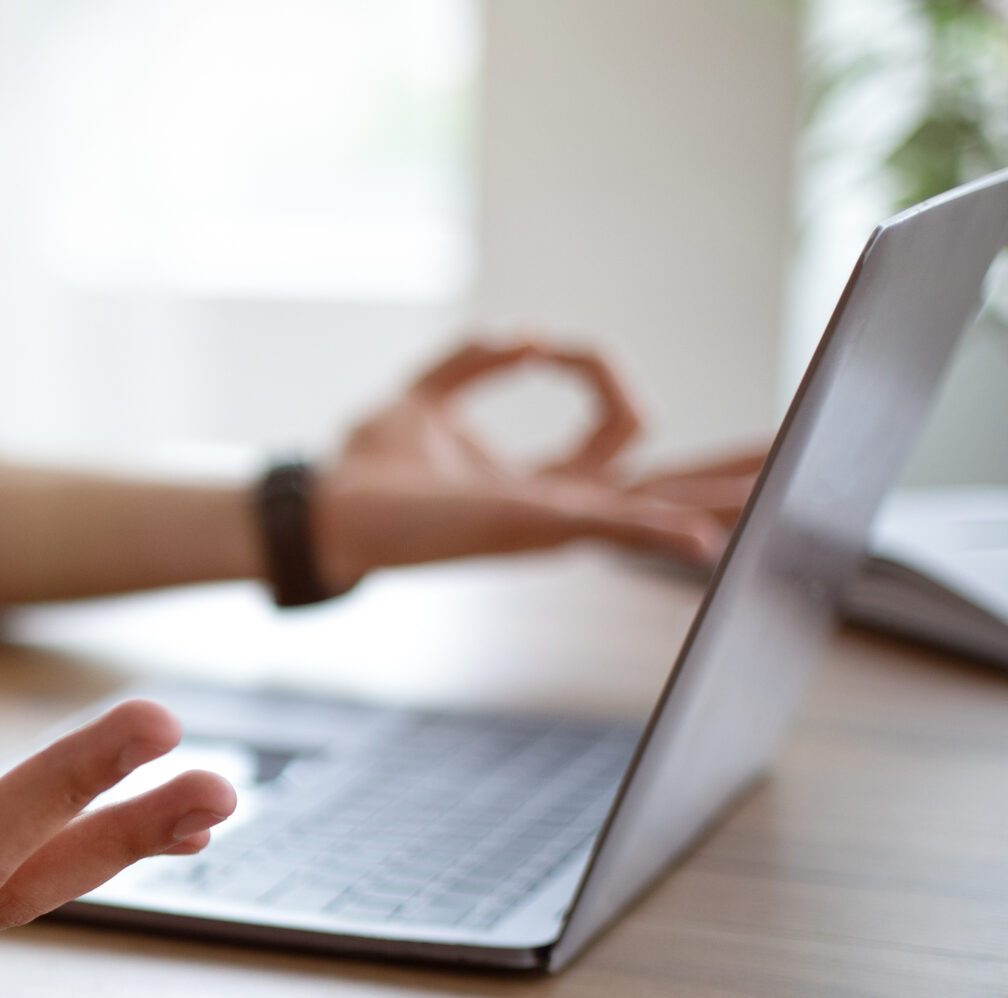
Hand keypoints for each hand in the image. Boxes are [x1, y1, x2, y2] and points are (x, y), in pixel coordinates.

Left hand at [315, 337, 763, 592]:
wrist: (322, 503)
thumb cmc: (362, 466)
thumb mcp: (423, 397)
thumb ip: (475, 363)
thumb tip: (529, 335)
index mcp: (540, 482)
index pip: (615, 424)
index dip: (594, 368)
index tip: (545, 346)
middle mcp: (556, 508)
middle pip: (665, 485)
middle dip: (725, 469)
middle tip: (797, 450)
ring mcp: (549, 523)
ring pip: (656, 506)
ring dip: (719, 493)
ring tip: (785, 478)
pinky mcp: (531, 531)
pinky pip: (611, 532)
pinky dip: (659, 533)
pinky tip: (708, 539)